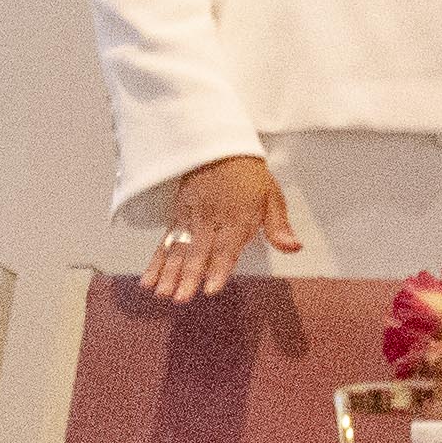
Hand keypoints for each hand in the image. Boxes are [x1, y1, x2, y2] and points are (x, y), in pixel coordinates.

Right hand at [142, 154, 296, 301]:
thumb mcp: (271, 195)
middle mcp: (212, 219)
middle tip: (180, 298)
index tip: (210, 289)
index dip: (219, 268)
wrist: (217, 144)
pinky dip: (156, 259)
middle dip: (188, 276)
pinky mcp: (177, 214)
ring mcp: (191, 216)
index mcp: (238, 217)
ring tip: (160, 293)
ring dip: (168, 271)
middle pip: (198, 250)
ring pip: (179, 247)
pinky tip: (148, 278)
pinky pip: (166, 239)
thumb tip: (294, 248)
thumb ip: (278, 226)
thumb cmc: (248, 174)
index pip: (227, 247)